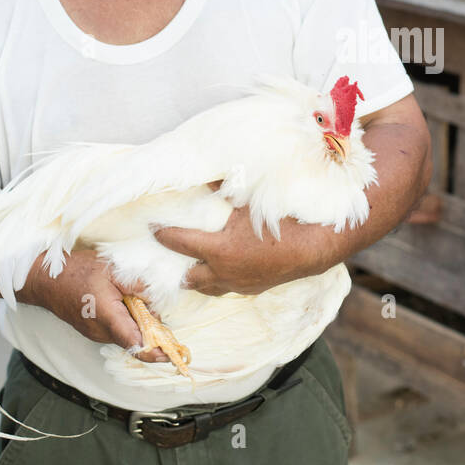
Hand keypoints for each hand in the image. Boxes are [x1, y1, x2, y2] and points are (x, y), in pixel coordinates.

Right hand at [17, 246, 170, 362]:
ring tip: (140, 304)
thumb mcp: (111, 270)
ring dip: (138, 325)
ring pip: (126, 335)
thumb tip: (156, 299)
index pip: (135, 343)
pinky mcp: (93, 331)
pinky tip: (126, 305)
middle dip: (152, 333)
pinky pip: (116, 331)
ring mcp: (96, 333)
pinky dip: (127, 323)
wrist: (46, 280)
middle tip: (162, 319)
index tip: (171, 354)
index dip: (155, 352)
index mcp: (108, 317)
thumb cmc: (77, 271)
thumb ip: (136, 284)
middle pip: (135, 340)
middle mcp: (101, 331)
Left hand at [151, 199, 334, 297]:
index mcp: (218, 250)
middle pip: (189, 277)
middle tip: (168, 259)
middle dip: (177, 269)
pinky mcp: (253, 289)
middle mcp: (224, 272)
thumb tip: (207, 175)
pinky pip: (229, 288)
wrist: (312, 247)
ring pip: (209, 288)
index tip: (151, 228)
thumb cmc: (280, 222)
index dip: (163, 234)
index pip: (180, 243)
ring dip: (199, 278)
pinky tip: (223, 271)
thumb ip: (224, 189)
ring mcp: (239, 284)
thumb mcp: (249, 202)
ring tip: (191, 270)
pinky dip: (220, 281)